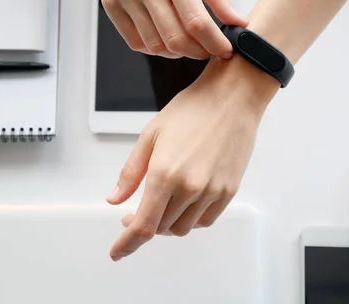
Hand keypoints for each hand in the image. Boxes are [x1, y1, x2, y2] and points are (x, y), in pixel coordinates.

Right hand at [88, 0, 246, 59]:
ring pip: (155, 45)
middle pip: (176, 39)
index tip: (224, 49)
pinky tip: (164, 40)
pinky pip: (134, 42)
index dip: (214, 43)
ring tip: (187, 44)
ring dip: (176, 53)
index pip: (197, 21)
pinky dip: (154, 49)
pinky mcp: (111, 6)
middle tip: (208, 49)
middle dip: (198, 52)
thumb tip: (236, 19)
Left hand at [106, 57, 278, 260]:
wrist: (233, 97)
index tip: (117, 252)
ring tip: (161, 204)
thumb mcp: (150, 135)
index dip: (127, 244)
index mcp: (164, 173)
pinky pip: (206, 220)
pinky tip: (184, 203)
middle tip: (135, 212)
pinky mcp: (229, 190)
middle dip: (144, 225)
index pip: (143, 225)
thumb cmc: (193, 109)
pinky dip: (190, 219)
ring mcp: (212, 191)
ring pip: (183, 228)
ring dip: (167, 223)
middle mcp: (189, 187)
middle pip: (162, 228)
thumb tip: (115, 198)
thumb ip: (131, 172)